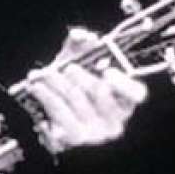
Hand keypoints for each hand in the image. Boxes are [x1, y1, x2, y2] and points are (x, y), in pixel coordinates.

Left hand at [27, 27, 147, 152]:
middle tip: (68, 68)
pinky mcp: (74, 138)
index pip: (137, 94)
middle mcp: (115, 119)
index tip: (107, 71)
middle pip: (101, 94)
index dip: (124, 83)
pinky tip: (37, 87)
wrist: (52, 118)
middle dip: (83, 78)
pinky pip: (60, 114)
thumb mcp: (78, 64)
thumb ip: (81, 46)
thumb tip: (81, 35)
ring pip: (77, 102)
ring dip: (58, 84)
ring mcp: (96, 132)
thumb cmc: (73, 88)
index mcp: (124, 100)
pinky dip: (47, 97)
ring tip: (43, 74)